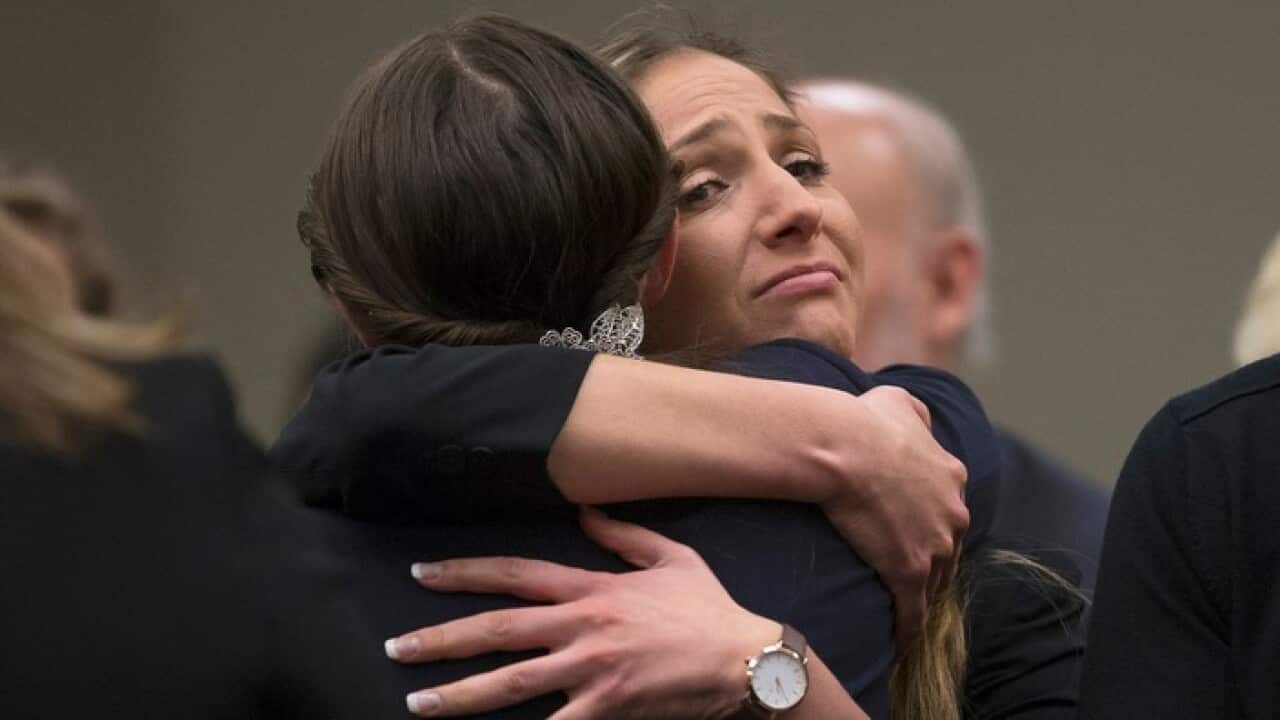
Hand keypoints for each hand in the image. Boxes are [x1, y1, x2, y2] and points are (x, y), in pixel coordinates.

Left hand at [385, 508, 778, 718]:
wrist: (745, 660)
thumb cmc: (708, 610)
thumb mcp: (670, 557)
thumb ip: (621, 535)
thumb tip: (582, 511)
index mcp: (592, 590)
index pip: (515, 575)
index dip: (465, 574)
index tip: (422, 574)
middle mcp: (582, 628)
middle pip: (497, 631)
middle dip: (441, 639)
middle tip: (397, 647)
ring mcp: (591, 671)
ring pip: (511, 683)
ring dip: (458, 694)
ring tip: (416, 702)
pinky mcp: (607, 708)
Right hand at [822, 385, 968, 651]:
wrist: (843, 448)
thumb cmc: (864, 421)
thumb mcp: (899, 402)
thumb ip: (916, 413)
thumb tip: (920, 419)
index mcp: (951, 477)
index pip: (948, 509)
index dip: (930, 521)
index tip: (913, 529)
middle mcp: (952, 514)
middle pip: (948, 548)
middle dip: (932, 560)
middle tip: (908, 571)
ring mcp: (934, 546)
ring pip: (935, 581)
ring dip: (922, 595)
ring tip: (905, 610)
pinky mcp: (910, 572)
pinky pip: (913, 610)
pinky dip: (908, 628)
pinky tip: (901, 644)